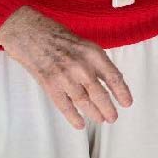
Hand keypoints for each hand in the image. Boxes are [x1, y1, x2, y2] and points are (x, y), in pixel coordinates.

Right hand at [0, 6, 132, 129]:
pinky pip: (65, 106)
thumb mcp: (84, 44)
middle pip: (100, 94)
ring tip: (100, 120)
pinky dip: (73, 117)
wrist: (30, 33)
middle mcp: (81, 66)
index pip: (113, 77)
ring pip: (84, 102)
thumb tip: (110, 81)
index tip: (127, 103)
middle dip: (108, 108)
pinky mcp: (50, 85)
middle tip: (113, 117)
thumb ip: (96, 62)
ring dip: (94, 113)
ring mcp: (65, 77)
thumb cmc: (58, 36)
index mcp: (92, 53)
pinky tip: (80, 123)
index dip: (122, 92)